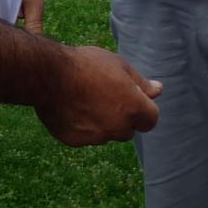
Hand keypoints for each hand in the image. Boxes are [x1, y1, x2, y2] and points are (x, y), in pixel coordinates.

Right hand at [38, 45, 161, 145]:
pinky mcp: (76, 141)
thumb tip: (158, 90)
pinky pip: (85, 137)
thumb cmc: (88, 65)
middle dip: (122, 117)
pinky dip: (82, 127)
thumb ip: (141, 83)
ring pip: (106, 134)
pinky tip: (71, 108)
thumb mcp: (120, 66)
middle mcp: (118, 128)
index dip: (143, 109)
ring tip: (86, 99)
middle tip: (105, 96)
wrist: (49, 76)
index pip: (151, 120)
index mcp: (134, 109)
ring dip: (102, 123)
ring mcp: (96, 137)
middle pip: (128, 130)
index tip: (130, 98)